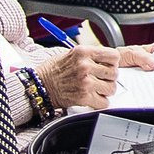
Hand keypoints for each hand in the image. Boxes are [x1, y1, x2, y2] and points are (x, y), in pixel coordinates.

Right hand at [37, 43, 153, 110]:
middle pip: (114, 72)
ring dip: (106, 90)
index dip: (113, 62)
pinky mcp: (82, 97)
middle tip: (101, 79)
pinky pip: (103, 102)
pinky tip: (93, 98)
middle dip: (110, 77)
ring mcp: (85, 82)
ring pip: (111, 88)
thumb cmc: (54, 70)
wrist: (38, 86)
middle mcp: (85, 65)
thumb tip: (110, 59)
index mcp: (84, 52)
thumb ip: (91, 55)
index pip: (114, 56)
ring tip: (97, 89)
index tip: (108, 66)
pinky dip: (100, 102)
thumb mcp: (72, 53)